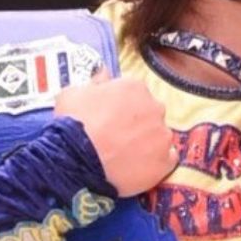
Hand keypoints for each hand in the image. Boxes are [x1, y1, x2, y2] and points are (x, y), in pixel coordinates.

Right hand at [55, 75, 177, 195]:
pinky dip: (156, 163)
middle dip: (138, 123)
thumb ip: (94, 82)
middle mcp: (154, 107)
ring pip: (159, 136)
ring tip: (126, 155)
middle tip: (118, 136)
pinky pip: (166, 160)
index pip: (135, 93)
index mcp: (134, 87)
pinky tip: (139, 167)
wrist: (78, 160)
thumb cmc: (73, 123)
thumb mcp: (73, 93)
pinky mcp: (165, 161)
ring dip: (148, 143)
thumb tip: (103, 73)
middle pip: (150, 113)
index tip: (111, 116)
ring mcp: (162, 135)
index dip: (122, 106)